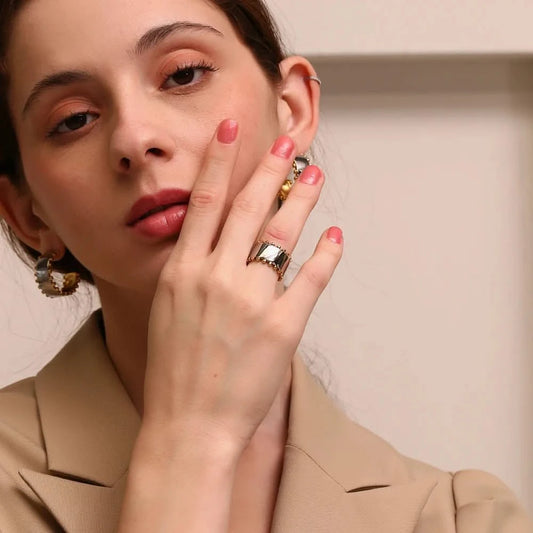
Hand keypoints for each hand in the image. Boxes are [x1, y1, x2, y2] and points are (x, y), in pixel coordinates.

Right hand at [142, 119, 342, 454]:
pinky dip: (327, 255)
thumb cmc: (174, 370)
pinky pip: (311, 279)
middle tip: (287, 143)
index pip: (205, 201)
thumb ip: (191, 270)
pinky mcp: (283, 326)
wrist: (188, 426)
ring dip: (302, 201)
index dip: (220, 160)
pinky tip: (335, 236)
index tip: (231, 129)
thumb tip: (215, 240)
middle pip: (248, 207)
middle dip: (269, 169)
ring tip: (315, 176)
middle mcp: (216, 277)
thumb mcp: (167, 308)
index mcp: (183, 271)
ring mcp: (252, 300)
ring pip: (282, 235)